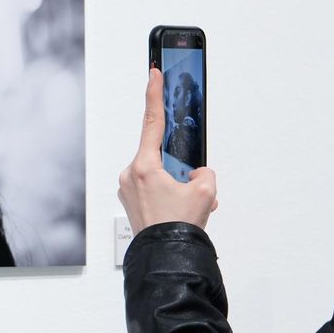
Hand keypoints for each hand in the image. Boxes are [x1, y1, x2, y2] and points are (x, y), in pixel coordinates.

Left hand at [117, 67, 217, 232]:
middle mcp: (131, 175)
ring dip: (176, 184)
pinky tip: (179, 210)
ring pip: (159, 174)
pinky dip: (169, 194)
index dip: (154, 94)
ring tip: (187, 206)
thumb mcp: (205, 192)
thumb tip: (194, 174)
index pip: (152, 121)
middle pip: (161, 155)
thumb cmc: (178, 229)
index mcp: (145, 167)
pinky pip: (153, 188)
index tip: (153, 73)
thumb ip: (203, 172)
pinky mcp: (130, 201)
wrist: (165, 259)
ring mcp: (128, 189)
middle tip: (191, 187)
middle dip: (180, 167)